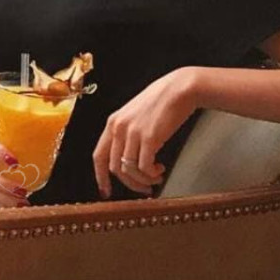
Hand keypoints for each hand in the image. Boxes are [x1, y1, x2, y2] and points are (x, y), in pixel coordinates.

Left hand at [92, 67, 199, 197]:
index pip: (99, 156)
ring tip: (155, 178)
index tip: (105, 191)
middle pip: (115, 167)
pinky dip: (152, 174)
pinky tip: (160, 170)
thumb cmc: (162, 101)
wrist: (180, 89)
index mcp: (113, 123)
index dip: (101, 177)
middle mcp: (118, 128)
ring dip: (143, 180)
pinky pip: (144, 167)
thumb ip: (127, 134)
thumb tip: (129, 161)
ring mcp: (132, 133)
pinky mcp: (149, 137)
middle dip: (129, 183)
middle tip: (143, 189)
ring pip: (129, 170)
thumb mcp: (135, 116)